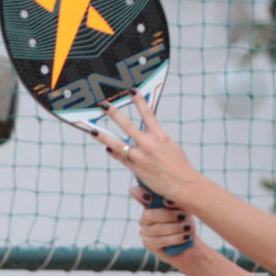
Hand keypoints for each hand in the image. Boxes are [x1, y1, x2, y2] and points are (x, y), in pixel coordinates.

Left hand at [80, 89, 202, 200]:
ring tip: (93, 130)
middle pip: (127, 126)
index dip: (139, 101)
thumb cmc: (178, 165)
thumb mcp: (170, 145)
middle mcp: (149, 145)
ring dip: (104, 137)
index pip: (148, 114)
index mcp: (160, 136)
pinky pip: (121, 157)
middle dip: (114, 114)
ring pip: (117, 144)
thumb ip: (155, 138)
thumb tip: (141, 134)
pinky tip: (107, 148)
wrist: (183, 184)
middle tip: (104, 105)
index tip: (131, 90)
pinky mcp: (135, 168)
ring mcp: (140, 157)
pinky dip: (113, 152)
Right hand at [134, 185, 195, 257]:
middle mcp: (144, 216)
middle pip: (149, 214)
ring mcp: (144, 231)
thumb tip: (166, 201)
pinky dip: (175, 238)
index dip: (139, 193)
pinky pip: (159, 241)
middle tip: (183, 216)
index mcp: (150, 203)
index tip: (150, 198)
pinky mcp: (147, 244)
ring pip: (156, 229)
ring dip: (175, 228)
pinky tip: (185, 236)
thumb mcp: (184, 208)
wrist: (190, 243)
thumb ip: (175, 202)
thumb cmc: (185, 222)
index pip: (136, 192)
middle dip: (169, 216)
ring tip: (187, 228)